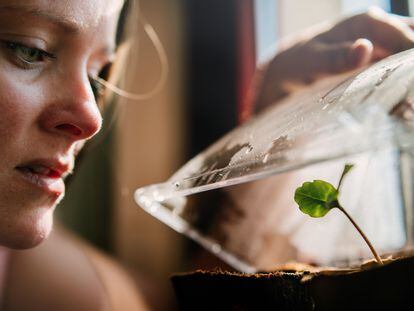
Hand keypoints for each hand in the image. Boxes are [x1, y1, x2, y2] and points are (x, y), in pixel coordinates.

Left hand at [252, 7, 413, 113]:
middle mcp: (379, 31)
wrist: (289, 70)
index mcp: (367, 23)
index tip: (410, 85)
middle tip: (406, 95)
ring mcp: (380, 47)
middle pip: (410, 45)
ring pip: (407, 58)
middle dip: (410, 69)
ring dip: (407, 77)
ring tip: (404, 101)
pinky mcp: (378, 63)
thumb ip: (337, 58)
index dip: (412, 61)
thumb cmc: (299, 62)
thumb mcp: (314, 61)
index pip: (407, 38)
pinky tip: (400, 102)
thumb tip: (364, 48)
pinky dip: (401, 83)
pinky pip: (398, 70)